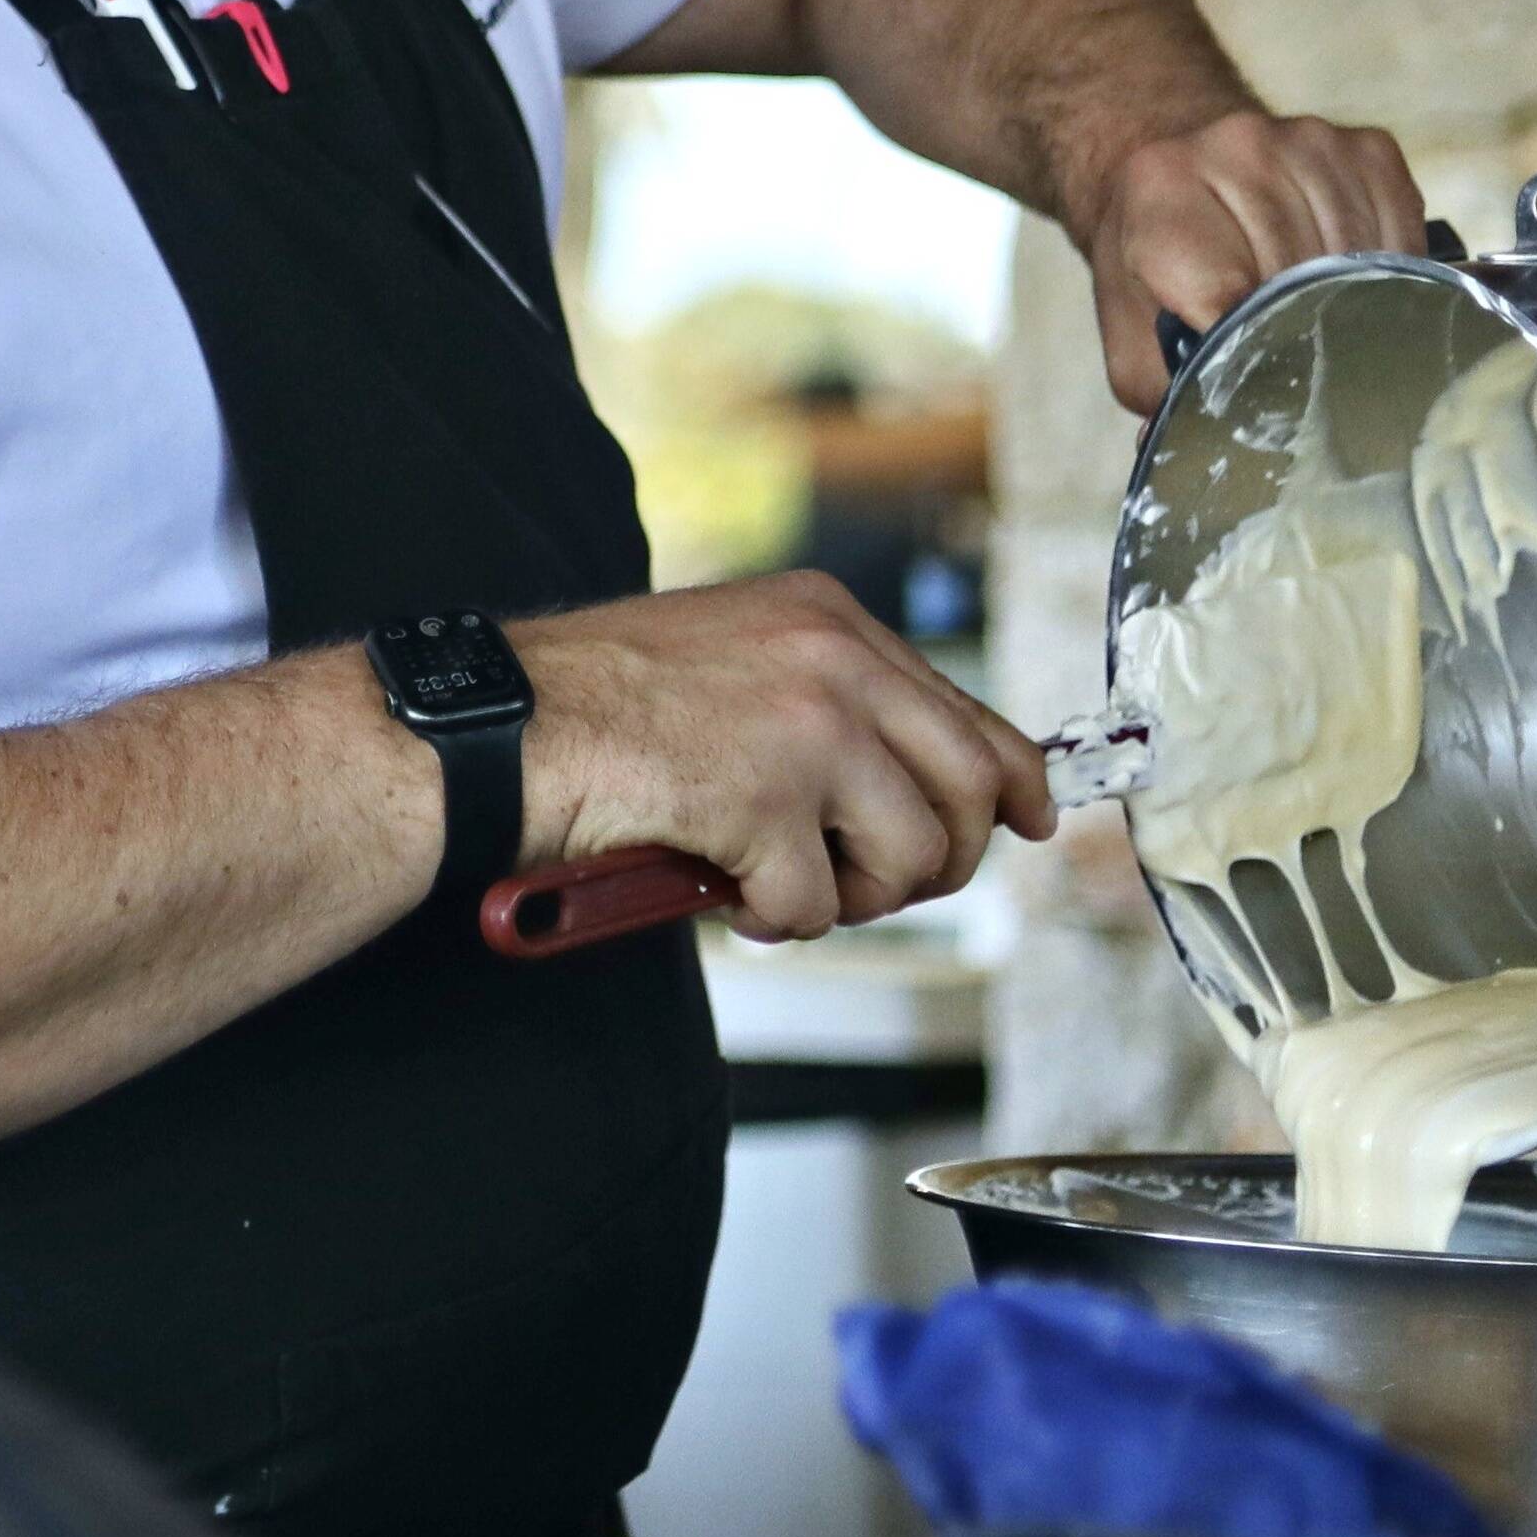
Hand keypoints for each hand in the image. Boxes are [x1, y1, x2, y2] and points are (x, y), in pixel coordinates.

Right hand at [515, 572, 1052, 942]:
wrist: (505, 726)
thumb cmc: (600, 706)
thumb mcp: (741, 663)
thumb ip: (834, 703)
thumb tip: (926, 785)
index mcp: (829, 619)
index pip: (974, 715)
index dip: (1015, 786)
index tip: (1032, 823)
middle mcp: (834, 659)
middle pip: (970, 794)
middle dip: (931, 862)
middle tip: (863, 882)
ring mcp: (807, 725)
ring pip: (910, 856)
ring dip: (848, 895)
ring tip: (776, 879)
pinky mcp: (767, 796)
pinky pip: (818, 904)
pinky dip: (770, 917)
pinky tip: (719, 880)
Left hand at [1079, 105, 1426, 414]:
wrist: (1172, 159)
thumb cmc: (1156, 258)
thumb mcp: (1131, 329)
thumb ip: (1161, 391)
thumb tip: (1197, 443)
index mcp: (1164, 196)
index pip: (1231, 294)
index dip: (1256, 350)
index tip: (1268, 385)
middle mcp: (1237, 151)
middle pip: (1303, 282)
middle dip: (1300, 331)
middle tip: (1290, 354)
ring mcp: (1308, 141)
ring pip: (1361, 261)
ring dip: (1347, 301)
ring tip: (1311, 308)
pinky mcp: (1365, 146)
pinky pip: (1400, 234)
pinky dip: (1383, 268)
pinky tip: (1345, 272)